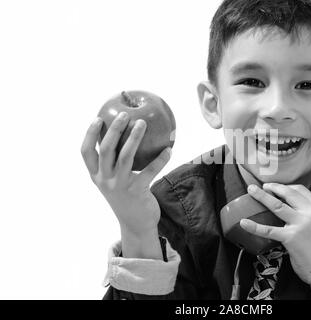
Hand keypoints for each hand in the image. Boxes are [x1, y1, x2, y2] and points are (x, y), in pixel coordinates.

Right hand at [81, 112, 170, 238]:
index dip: (90, 134)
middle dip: (114, 129)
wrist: (136, 224)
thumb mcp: (116, 181)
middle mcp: (105, 180)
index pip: (86, 152)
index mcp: (97, 176)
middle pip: (106, 149)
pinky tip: (169, 149)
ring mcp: (120, 186)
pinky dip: (160, 159)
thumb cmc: (127, 196)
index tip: (97, 118)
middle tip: (125, 114)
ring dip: (135, 137)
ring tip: (143, 123)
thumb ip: (116, 163)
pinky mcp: (137, 191)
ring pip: (126, 157)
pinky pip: (150, 171)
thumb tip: (129, 135)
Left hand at [240, 183, 310, 298]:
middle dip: (272, 187)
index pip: (300, 189)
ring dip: (261, 196)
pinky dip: (254, 226)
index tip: (274, 186)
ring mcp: (301, 225)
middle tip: (260, 186)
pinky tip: (244, 222)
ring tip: (251, 190)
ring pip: (277, 205)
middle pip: (288, 193)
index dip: (284, 186)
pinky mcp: (291, 238)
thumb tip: (288, 206)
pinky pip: (268, 230)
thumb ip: (307, 213)